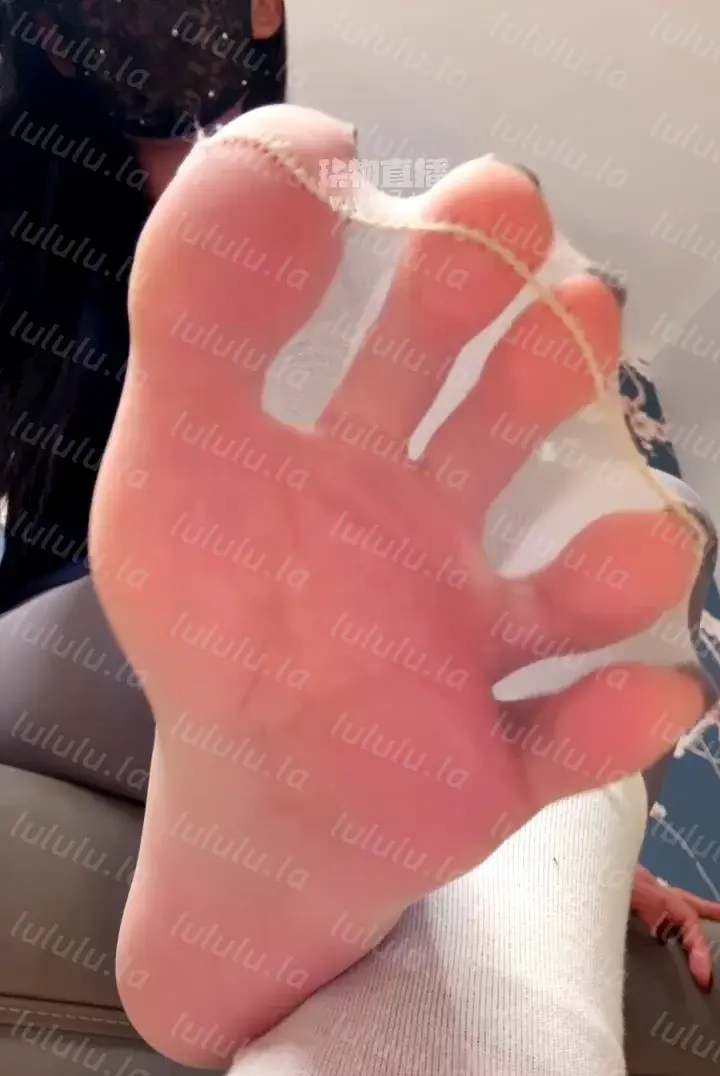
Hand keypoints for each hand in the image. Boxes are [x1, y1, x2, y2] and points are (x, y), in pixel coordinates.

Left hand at [93, 106, 711, 1058]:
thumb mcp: (166, 468)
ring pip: (571, 592)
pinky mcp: (498, 757)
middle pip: (510, 432)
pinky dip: (613, 723)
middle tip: (574, 306)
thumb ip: (195, 317)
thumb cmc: (211, 635)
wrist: (243, 812)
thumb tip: (281, 167)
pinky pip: (570, 741)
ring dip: (616, 562)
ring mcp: (477, 645)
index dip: (451, 259)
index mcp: (359, 456)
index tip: (483, 209)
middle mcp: (436, 536)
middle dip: (545, 364)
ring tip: (639, 545)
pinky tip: (645, 693)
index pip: (416, 333)